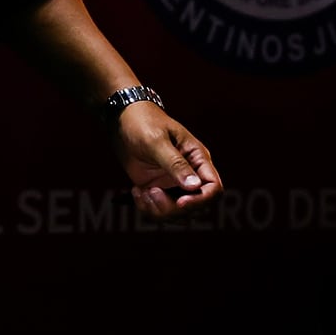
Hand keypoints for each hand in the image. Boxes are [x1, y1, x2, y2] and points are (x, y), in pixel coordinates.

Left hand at [113, 101, 220, 219]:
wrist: (121, 120)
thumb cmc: (143, 123)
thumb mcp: (157, 141)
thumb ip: (175, 164)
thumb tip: (194, 186)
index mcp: (198, 159)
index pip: (214, 188)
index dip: (201, 200)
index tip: (180, 202)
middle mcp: (190, 175)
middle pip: (196, 207)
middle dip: (174, 208)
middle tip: (152, 192)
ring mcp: (174, 184)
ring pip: (178, 214)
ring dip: (159, 211)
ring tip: (141, 192)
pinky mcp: (158, 190)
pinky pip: (160, 211)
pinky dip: (147, 208)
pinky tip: (136, 192)